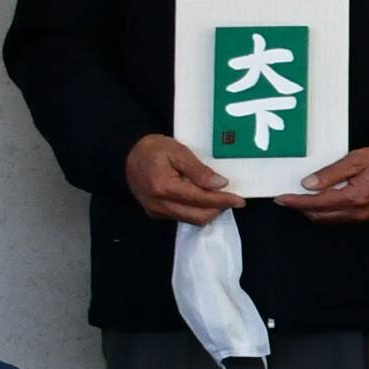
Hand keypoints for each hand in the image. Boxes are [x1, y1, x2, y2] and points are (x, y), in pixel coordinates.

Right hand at [126, 133, 241, 223]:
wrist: (128, 155)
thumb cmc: (153, 149)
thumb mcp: (178, 151)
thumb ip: (199, 170)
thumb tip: (220, 184)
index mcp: (164, 187)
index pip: (201, 199)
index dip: (223, 201)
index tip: (240, 200)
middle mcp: (159, 204)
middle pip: (198, 216)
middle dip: (218, 208)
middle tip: (231, 198)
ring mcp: (156, 211)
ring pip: (192, 220)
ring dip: (208, 211)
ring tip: (218, 198)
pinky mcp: (156, 214)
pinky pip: (182, 217)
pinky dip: (196, 211)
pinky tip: (201, 199)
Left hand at [277, 145, 368, 223]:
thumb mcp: (355, 160)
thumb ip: (331, 173)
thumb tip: (308, 184)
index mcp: (354, 197)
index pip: (317, 203)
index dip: (296, 201)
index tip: (281, 198)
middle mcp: (356, 212)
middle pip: (318, 215)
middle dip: (299, 207)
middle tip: (286, 197)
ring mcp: (359, 217)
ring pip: (326, 219)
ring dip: (310, 210)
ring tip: (299, 198)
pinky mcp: (361, 217)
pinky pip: (335, 218)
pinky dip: (322, 211)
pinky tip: (317, 200)